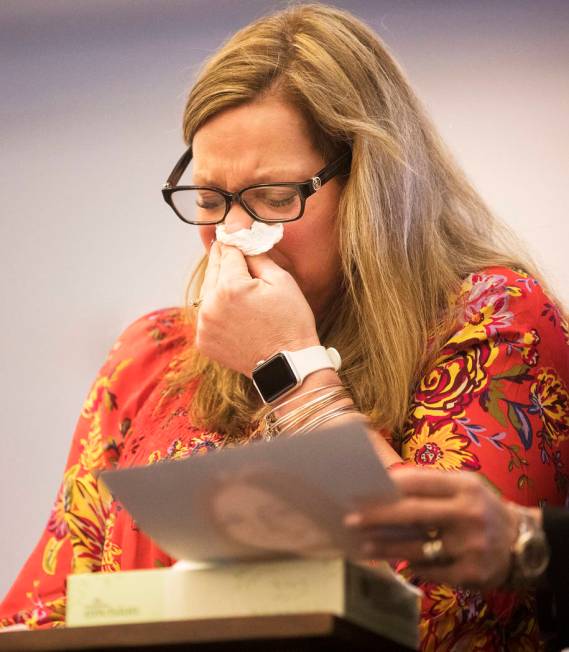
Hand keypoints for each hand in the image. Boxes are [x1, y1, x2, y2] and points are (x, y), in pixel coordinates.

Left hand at [195, 243, 319, 376]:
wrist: (288, 365)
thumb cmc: (290, 322)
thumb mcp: (281, 280)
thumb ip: (256, 256)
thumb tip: (241, 237)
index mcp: (230, 286)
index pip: (227, 251)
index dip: (235, 243)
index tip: (239, 238)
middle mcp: (210, 304)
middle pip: (213, 269)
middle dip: (226, 263)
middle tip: (240, 260)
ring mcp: (204, 325)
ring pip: (207, 291)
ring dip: (220, 286)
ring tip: (242, 292)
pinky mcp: (203, 340)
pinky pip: (206, 314)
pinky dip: (217, 309)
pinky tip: (236, 313)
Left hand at [345, 468, 519, 589]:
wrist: (522, 543)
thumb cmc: (482, 507)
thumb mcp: (466, 485)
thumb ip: (432, 482)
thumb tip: (389, 481)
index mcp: (465, 488)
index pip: (419, 483)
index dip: (388, 487)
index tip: (363, 490)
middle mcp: (468, 515)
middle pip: (413, 514)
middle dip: (378, 517)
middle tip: (352, 519)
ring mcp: (469, 547)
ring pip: (417, 547)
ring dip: (386, 547)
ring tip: (364, 545)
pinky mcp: (470, 574)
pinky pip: (431, 570)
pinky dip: (412, 566)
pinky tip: (396, 563)